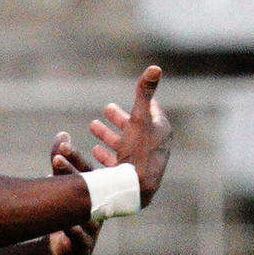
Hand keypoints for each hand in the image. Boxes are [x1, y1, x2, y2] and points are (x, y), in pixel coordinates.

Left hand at [44, 133, 98, 254]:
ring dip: (72, 201)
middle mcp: (99, 210)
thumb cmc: (66, 217)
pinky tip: (63, 224)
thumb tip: (62, 134)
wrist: (63, 252)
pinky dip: (72, 230)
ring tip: (55, 184)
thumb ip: (62, 164)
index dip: (76, 158)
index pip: (89, 173)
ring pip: (86, 213)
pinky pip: (82, 238)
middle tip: (56, 158)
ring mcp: (93, 228)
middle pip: (89, 189)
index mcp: (97, 195)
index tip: (61, 145)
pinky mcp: (84, 247)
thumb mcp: (61, 189)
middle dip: (73, 172)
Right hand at [88, 65, 173, 202]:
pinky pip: (117, 161)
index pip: (153, 111)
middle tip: (107, 108)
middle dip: (120, 118)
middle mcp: (154, 147)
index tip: (138, 93)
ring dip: (109, 135)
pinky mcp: (130, 176)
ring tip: (93, 126)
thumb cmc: (139, 151)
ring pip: (124, 144)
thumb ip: (144, 93)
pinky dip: (106, 153)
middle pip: (136, 127)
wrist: (136, 188)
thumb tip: (156, 67)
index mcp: (160, 131)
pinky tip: (95, 150)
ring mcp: (142, 162)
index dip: (144, 101)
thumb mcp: (139, 118)